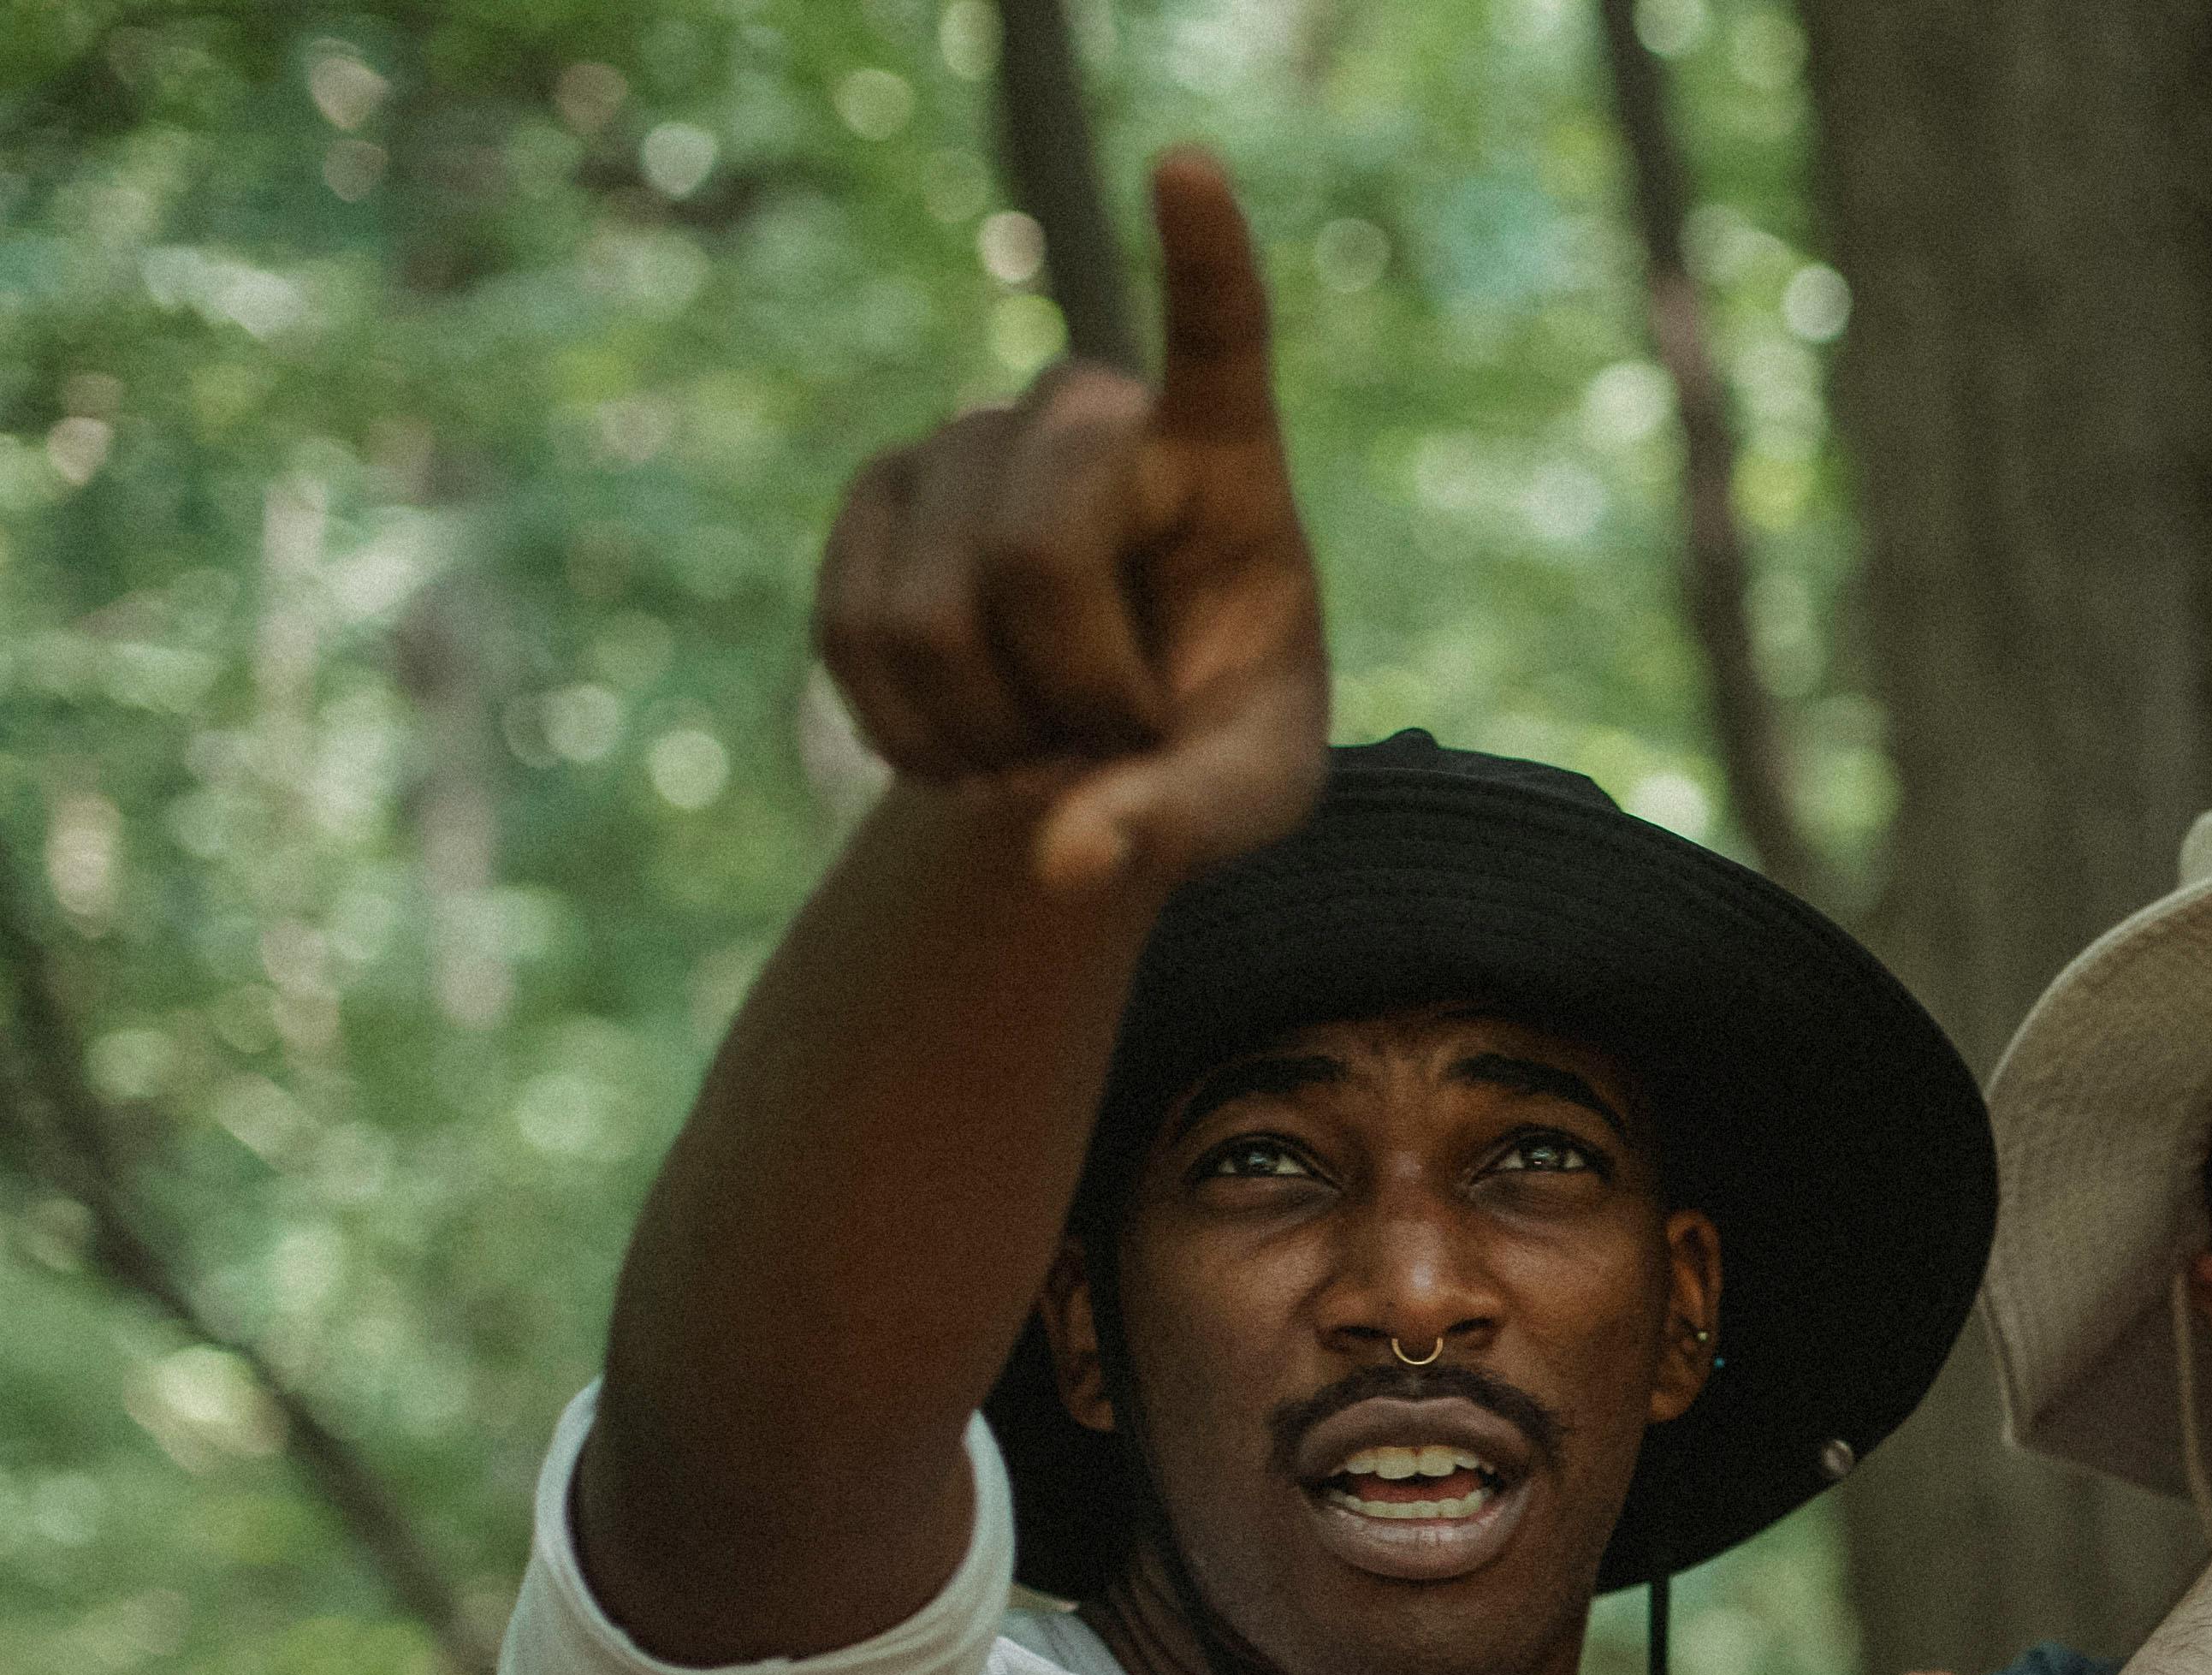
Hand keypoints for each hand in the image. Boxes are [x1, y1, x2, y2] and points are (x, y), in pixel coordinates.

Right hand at [811, 151, 1329, 894]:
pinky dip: (912, 737)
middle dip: (1070, 693)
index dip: (1200, 260)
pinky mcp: (878, 498)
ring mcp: (970, 443)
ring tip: (1044, 755)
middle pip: (1038, 553)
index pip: (1218, 338)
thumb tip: (1066, 865)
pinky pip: (855, 635)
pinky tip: (967, 752)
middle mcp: (1088, 418)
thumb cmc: (1214, 743)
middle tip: (1112, 748)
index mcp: (1222, 458)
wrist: (1103, 745)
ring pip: (933, 614)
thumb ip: (1185, 828)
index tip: (1190, 165)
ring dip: (988, 736)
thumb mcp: (1249, 799)